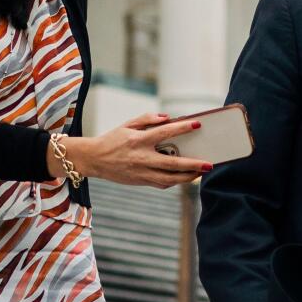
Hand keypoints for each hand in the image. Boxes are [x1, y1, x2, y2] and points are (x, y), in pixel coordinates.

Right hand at [71, 112, 213, 188]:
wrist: (93, 159)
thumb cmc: (113, 139)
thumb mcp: (128, 124)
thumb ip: (148, 119)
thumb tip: (167, 118)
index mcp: (138, 140)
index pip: (165, 132)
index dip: (182, 127)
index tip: (197, 124)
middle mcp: (141, 158)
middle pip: (172, 163)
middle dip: (192, 164)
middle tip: (209, 163)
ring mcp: (141, 172)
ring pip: (169, 179)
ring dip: (187, 177)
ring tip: (200, 172)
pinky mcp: (140, 181)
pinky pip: (161, 184)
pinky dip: (175, 181)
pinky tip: (185, 177)